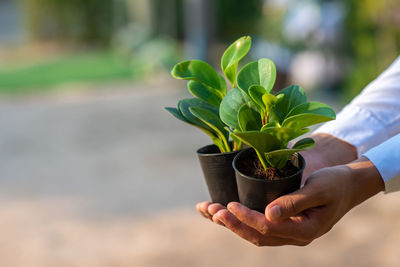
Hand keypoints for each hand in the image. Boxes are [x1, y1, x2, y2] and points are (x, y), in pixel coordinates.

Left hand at [211, 157, 383, 245]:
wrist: (350, 185)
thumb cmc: (336, 183)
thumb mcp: (318, 189)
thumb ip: (294, 202)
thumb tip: (268, 215)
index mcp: (304, 230)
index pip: (268, 228)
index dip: (246, 217)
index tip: (228, 204)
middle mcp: (294, 236)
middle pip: (257, 235)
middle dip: (231, 223)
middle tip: (210, 210)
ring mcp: (288, 232)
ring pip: (254, 233)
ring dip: (230, 222)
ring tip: (207, 210)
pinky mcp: (284, 223)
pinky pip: (258, 226)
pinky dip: (239, 219)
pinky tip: (222, 210)